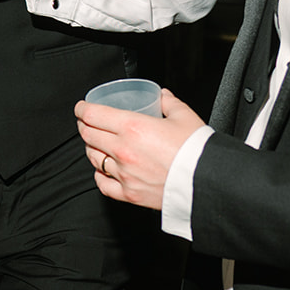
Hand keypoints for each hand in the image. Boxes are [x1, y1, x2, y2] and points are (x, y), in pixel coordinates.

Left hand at [74, 88, 203, 209]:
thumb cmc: (197, 150)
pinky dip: (99, 174)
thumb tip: (162, 96)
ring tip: (96, 143)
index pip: (93, 115)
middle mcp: (123, 151)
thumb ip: (169, 103)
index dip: (82, 109)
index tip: (81, 107)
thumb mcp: (184, 117)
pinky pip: (103, 184)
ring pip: (93, 158)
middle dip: (84, 126)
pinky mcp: (129, 193)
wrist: (208, 182)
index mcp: (132, 127)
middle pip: (88, 135)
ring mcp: (124, 174)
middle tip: (86, 122)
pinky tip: (103, 169)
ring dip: (91, 148)